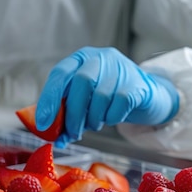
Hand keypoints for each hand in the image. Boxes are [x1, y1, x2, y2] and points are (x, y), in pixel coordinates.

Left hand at [36, 46, 178, 146]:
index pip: (60, 74)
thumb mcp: (85, 100)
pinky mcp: (137, 85)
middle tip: (72, 133)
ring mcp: (121, 69)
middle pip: (81, 83)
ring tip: (96, 124)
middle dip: (73, 114)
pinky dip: (112, 117)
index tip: (44, 123)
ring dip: (94, 119)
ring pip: (100, 96)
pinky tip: (112, 118)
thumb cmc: (110, 99)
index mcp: (82, 58)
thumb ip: (67, 111)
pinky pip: (119, 105)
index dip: (49, 99)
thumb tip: (50, 133)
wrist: (147, 97)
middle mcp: (101, 58)